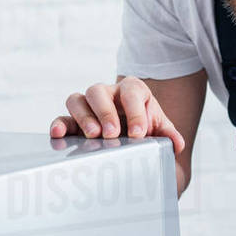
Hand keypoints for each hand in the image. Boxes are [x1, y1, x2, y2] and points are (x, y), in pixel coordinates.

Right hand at [49, 76, 184, 157]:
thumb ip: (169, 135)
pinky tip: (58, 135)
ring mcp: (88, 106)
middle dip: (105, 112)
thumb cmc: (146, 128)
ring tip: (93, 136)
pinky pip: (63, 118)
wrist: (133, 135)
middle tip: (113, 134)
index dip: (135, 112)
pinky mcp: (73, 122)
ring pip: (77, 100)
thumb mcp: (160, 130)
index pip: (131, 92)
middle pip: (98, 91)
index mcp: (132, 90)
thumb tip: (177, 144)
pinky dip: (59, 125)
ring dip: (83, 117)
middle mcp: (107, 94)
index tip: (139, 134)